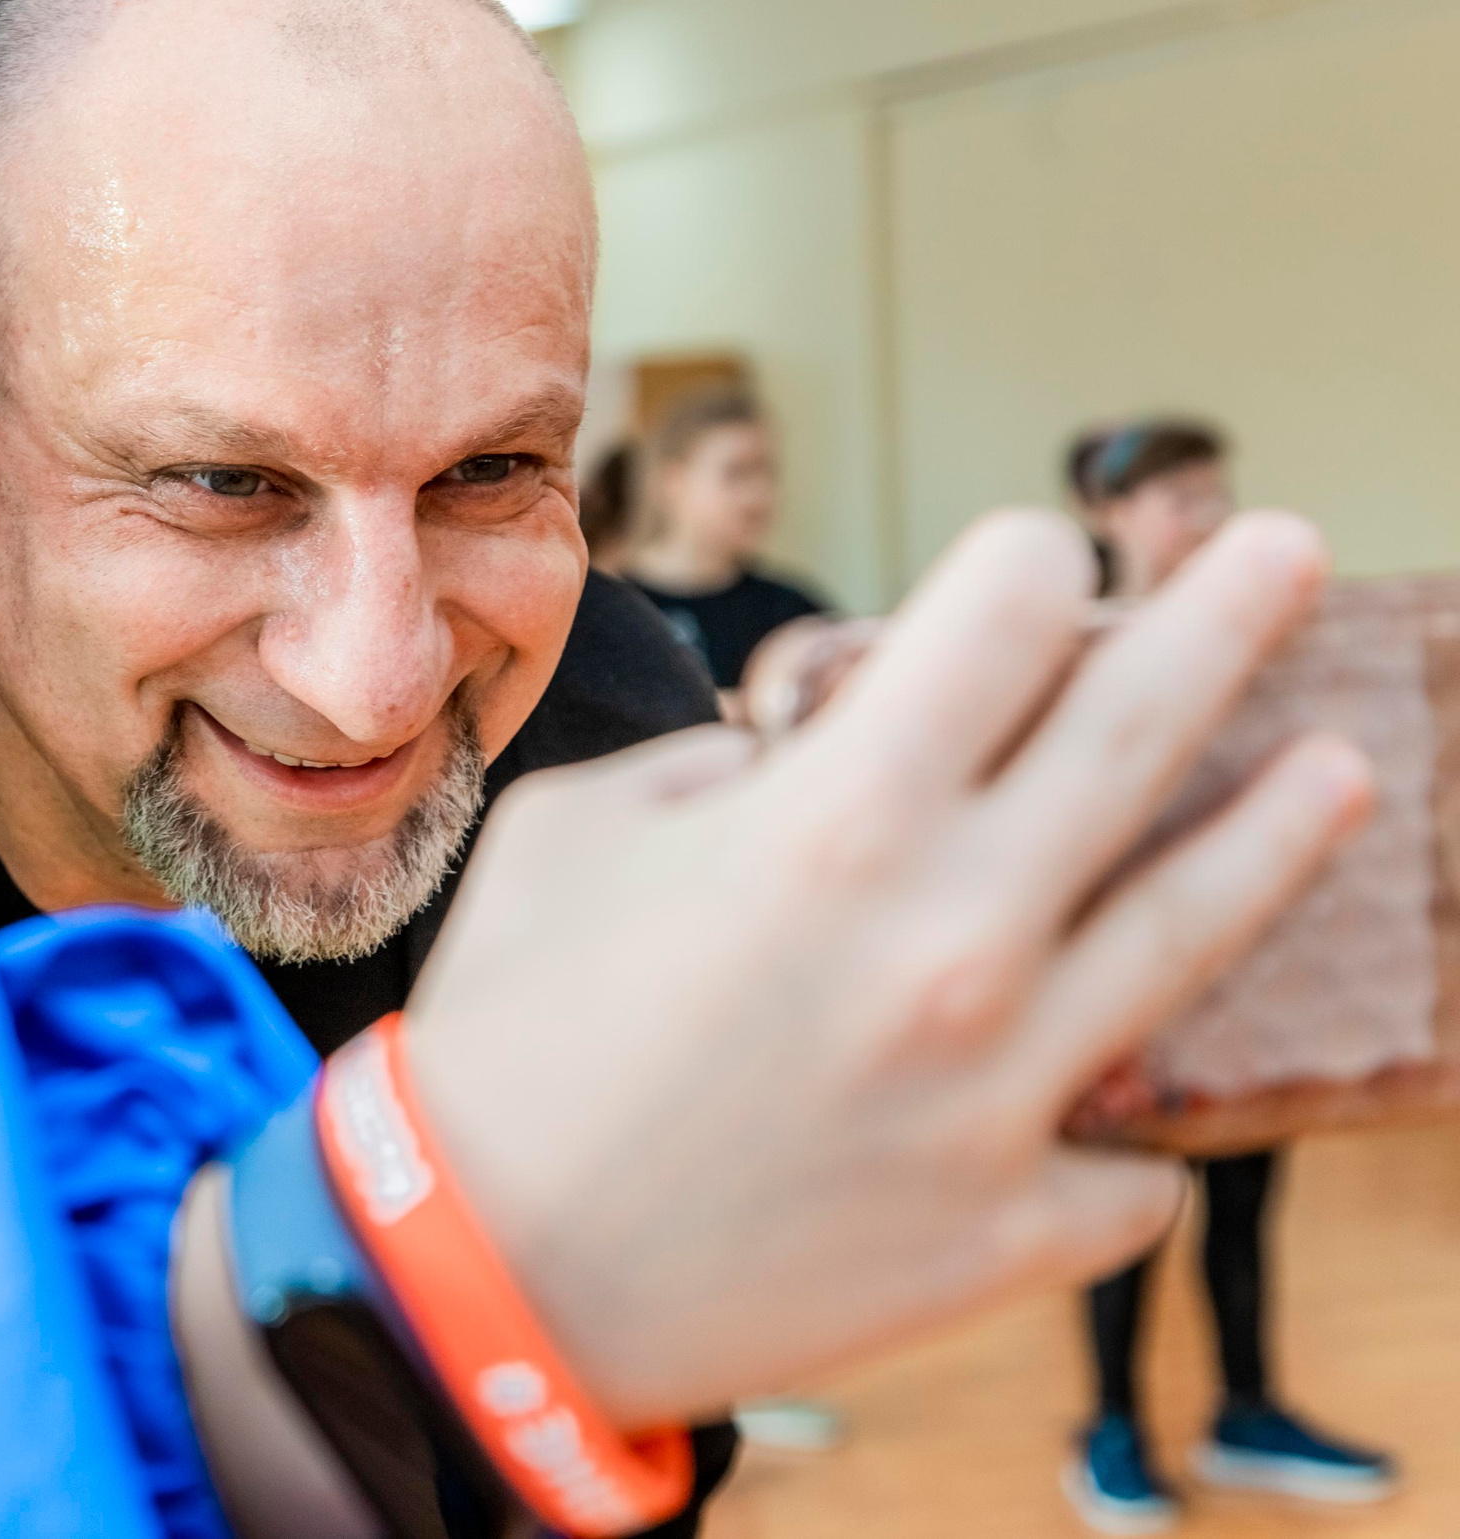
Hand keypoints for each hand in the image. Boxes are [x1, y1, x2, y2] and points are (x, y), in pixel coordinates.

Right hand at [403, 510, 1370, 1423]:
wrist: (485, 1274)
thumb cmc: (508, 1033)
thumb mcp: (572, 833)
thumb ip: (708, 765)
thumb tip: (797, 754)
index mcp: (834, 818)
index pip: (1002, 613)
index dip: (1027, 560)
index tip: (1039, 561)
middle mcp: (952, 934)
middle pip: (1142, 727)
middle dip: (1229, 615)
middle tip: (1286, 554)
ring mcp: (1005, 1089)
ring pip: (1199, 928)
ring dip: (1283, 830)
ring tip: (1342, 768)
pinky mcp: (1012, 1224)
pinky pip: (1131, 1160)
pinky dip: (1126, 1127)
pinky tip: (1118, 1107)